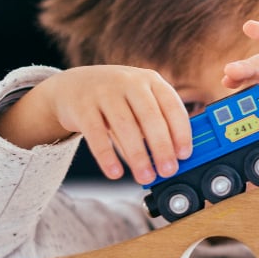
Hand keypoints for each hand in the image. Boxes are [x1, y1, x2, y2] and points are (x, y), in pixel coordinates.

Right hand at [0, 65, 191, 182]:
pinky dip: (107, 156)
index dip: (181, 131)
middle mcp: (129, 82)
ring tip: (145, 176)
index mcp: (150, 80)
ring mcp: (104, 92)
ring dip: (138, 156)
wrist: (73, 86)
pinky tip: (115, 173)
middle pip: (150, 117)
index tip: (185, 154)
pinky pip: (96, 135)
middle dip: (162, 147)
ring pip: (124, 126)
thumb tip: (170, 157)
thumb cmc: (116, 98)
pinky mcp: (82, 107)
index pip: (172, 105)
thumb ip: (154, 123)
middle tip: (168, 170)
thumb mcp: (139, 101)